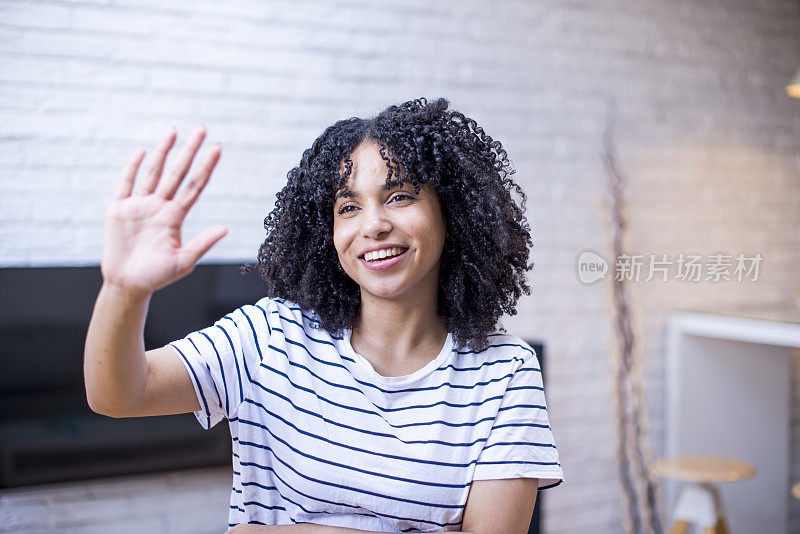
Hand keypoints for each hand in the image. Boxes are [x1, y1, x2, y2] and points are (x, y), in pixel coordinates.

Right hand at [101, 126, 227, 294]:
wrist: (128, 285)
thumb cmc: (156, 276)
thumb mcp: (183, 262)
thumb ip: (202, 244)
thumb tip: (225, 228)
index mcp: (175, 217)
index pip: (195, 186)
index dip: (206, 167)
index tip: (218, 148)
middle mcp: (159, 206)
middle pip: (177, 173)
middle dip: (189, 151)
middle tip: (202, 129)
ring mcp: (139, 206)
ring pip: (153, 172)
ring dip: (163, 151)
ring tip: (173, 131)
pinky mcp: (118, 210)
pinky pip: (126, 183)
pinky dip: (132, 167)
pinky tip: (141, 151)